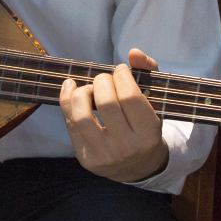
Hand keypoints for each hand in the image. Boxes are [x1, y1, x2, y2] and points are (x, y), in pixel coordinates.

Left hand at [60, 48, 168, 183]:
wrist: (138, 168)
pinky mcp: (85, 158)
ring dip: (82, 92)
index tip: (120, 71)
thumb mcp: (154, 102)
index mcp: (149, 133)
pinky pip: (70, 124)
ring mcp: (104, 155)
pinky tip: (70, 88)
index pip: (130, 97)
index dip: (122, 76)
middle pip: (106, 103)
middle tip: (105, 79)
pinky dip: (66, 101)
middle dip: (102, 81)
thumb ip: (147, 72)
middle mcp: (126, 147)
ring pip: (82, 115)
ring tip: (89, 88)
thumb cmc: (145, 127)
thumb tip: (134, 52)